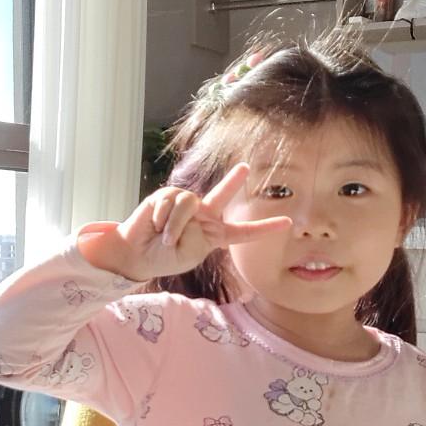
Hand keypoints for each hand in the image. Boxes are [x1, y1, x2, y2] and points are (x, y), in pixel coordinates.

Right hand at [79, 163, 290, 283]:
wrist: (138, 254)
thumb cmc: (165, 258)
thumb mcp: (190, 254)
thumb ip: (199, 235)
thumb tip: (193, 210)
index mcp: (213, 235)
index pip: (243, 231)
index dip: (264, 228)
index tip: (288, 224)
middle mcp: (203, 216)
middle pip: (223, 195)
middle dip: (233, 181)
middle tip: (245, 167)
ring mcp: (186, 205)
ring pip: (190, 203)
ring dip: (175, 225)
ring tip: (165, 237)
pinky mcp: (167, 196)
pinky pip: (172, 202)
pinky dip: (164, 218)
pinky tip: (156, 226)